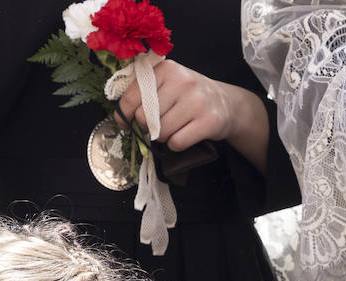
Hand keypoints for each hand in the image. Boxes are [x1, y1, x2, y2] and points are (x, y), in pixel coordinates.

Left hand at [117, 59, 255, 150]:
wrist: (226, 104)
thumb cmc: (188, 96)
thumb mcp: (167, 84)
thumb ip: (143, 93)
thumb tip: (119, 117)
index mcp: (166, 69)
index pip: (130, 97)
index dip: (124, 115)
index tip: (126, 121)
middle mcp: (182, 81)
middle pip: (144, 118)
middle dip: (148, 127)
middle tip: (160, 123)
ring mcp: (197, 100)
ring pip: (160, 133)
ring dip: (163, 137)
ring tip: (176, 127)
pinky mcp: (208, 121)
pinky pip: (177, 143)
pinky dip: (177, 144)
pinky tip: (186, 134)